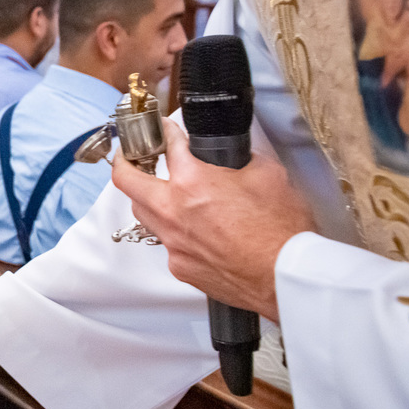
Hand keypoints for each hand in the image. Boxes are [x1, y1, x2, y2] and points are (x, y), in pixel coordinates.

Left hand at [111, 119, 315, 321]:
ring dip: (146, 198)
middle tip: (129, 154)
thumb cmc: (280, 233)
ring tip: (157, 191)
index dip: (166, 131)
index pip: (167, 145)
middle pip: (126, 181)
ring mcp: (174, 243)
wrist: (284, 278)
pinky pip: (167, 244)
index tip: (165, 130)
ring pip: (143, 214)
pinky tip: (191, 230)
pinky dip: (174, 233)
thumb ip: (243, 161)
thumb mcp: (268, 175)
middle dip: (124, 162)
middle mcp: (173, 212)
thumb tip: (236, 159)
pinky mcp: (181, 268)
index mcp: (192, 182)